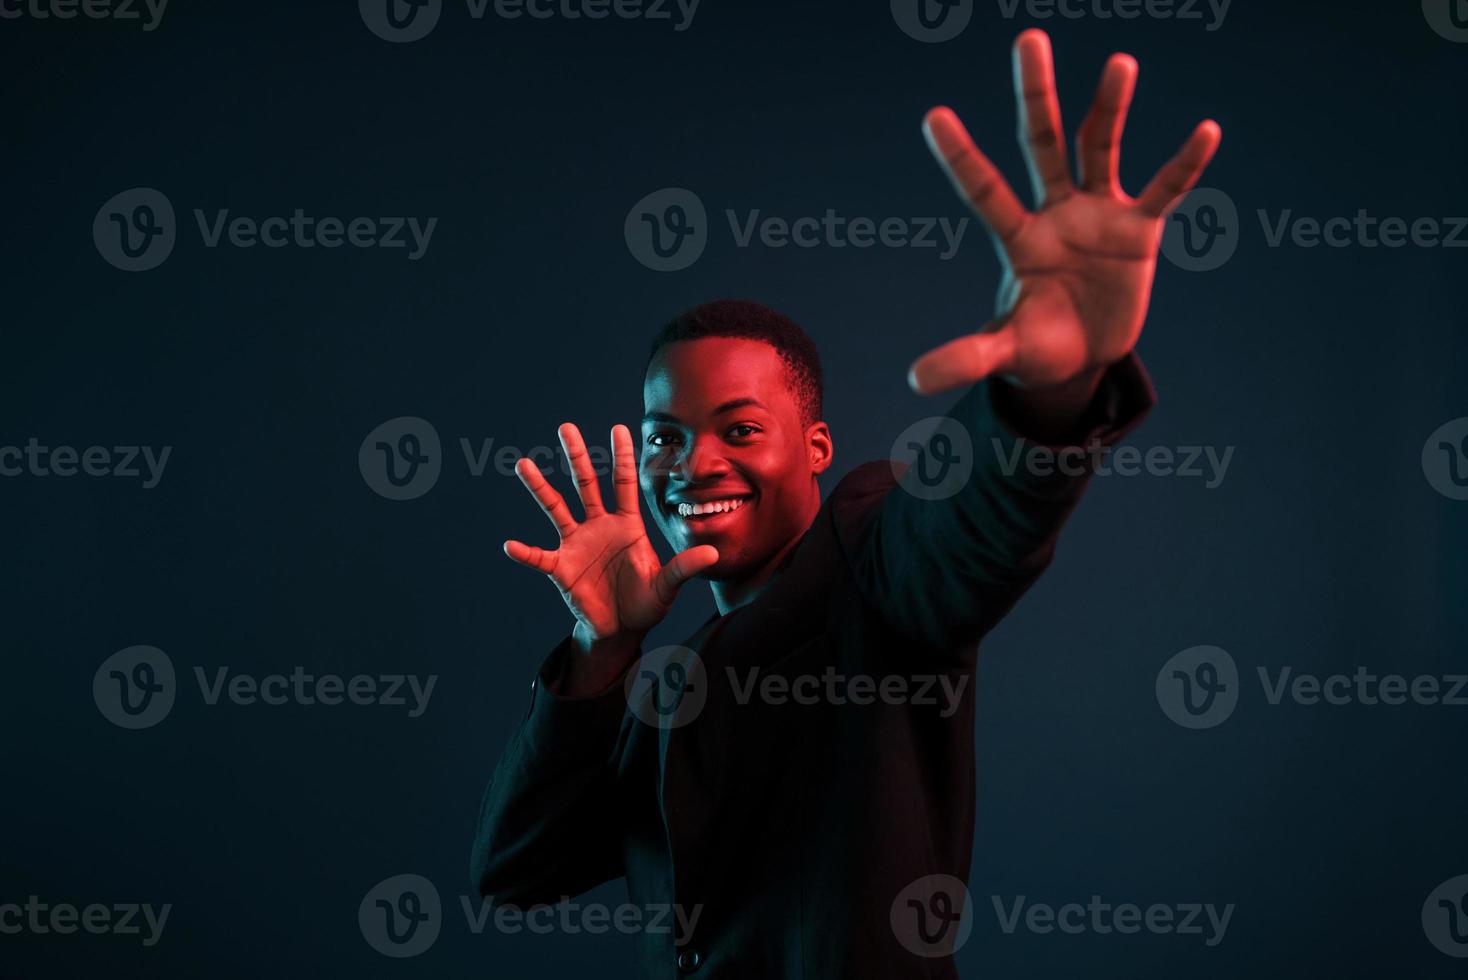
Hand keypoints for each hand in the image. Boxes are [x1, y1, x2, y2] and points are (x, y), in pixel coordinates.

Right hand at [503, 423, 718, 644]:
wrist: (621, 629)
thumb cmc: (645, 603)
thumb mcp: (668, 586)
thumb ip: (685, 567)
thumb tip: (714, 553)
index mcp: (626, 524)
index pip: (624, 483)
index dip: (622, 456)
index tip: (618, 428)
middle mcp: (598, 527)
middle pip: (586, 484)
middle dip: (578, 456)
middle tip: (566, 427)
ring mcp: (577, 544)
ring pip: (556, 508)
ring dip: (540, 488)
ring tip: (523, 464)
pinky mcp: (562, 568)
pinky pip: (540, 557)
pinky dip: (525, 553)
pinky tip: (510, 546)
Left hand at [909, 29, 1220, 395]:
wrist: (1085, 356)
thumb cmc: (1038, 347)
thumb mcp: (1004, 352)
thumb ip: (966, 357)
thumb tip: (914, 380)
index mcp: (1017, 239)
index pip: (983, 192)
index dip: (961, 158)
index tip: (932, 116)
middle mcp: (1055, 213)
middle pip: (1041, 144)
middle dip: (1035, 96)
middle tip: (1028, 39)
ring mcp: (1098, 215)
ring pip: (1101, 149)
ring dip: (1110, 109)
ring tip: (1120, 63)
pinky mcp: (1139, 231)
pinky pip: (1165, 191)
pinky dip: (1184, 165)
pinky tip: (1206, 131)